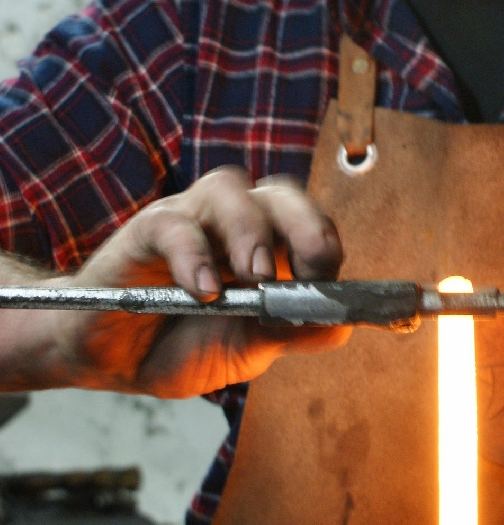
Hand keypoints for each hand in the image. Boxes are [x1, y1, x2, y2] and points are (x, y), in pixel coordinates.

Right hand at [47, 167, 348, 397]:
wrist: (116, 361)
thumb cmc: (188, 342)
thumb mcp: (249, 348)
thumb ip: (292, 332)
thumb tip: (340, 324)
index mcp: (272, 244)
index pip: (312, 222)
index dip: (324, 244)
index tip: (327, 282)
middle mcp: (236, 221)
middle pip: (279, 193)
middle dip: (302, 222)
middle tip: (308, 266)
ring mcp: (192, 218)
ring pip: (229, 189)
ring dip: (250, 229)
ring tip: (256, 274)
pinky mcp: (148, 229)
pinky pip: (173, 224)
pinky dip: (193, 254)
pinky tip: (202, 290)